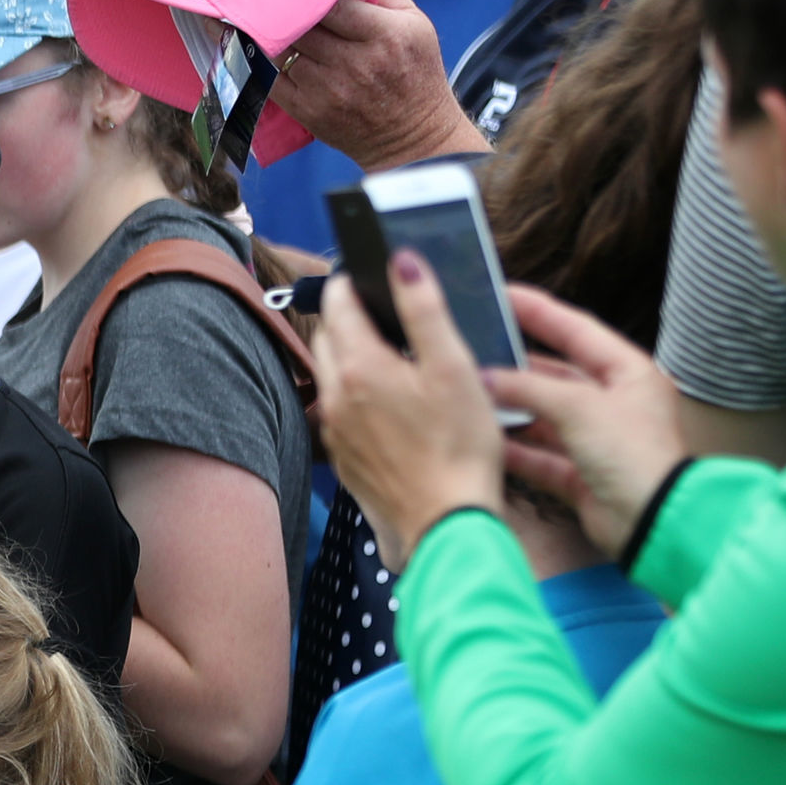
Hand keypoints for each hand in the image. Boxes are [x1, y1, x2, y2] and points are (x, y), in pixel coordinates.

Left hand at [272, 0, 488, 172]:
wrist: (412, 137)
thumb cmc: (415, 71)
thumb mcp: (416, 24)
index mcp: (385, 35)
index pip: (332, 3)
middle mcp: (355, 63)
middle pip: (302, 25)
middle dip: (284, 8)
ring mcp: (329, 90)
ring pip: (282, 49)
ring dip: (271, 33)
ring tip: (264, 18)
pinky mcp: (309, 111)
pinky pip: (272, 78)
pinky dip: (264, 61)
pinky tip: (262, 48)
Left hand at [310, 247, 505, 570]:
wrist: (445, 523)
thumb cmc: (458, 446)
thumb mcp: (453, 367)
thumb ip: (424, 309)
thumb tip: (402, 260)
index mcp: (357, 365)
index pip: (337, 302)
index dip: (353, 282)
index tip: (370, 275)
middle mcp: (334, 395)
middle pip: (327, 336)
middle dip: (347, 316)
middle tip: (384, 313)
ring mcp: (334, 429)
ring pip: (329, 374)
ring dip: (349, 355)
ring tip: (391, 355)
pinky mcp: (343, 456)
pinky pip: (338, 410)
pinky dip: (355, 393)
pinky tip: (389, 402)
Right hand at [483, 284, 687, 559]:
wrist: (654, 522)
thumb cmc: (632, 455)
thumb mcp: (579, 406)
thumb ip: (528, 388)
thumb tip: (484, 378)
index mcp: (628, 373)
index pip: (577, 330)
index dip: (539, 311)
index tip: (502, 293)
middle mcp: (613, 403)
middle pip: (556, 374)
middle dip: (515, 364)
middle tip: (475, 347)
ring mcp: (596, 440)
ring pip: (543, 416)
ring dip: (510, 409)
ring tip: (469, 393)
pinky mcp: (580, 475)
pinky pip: (538, 456)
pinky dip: (513, 449)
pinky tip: (483, 439)